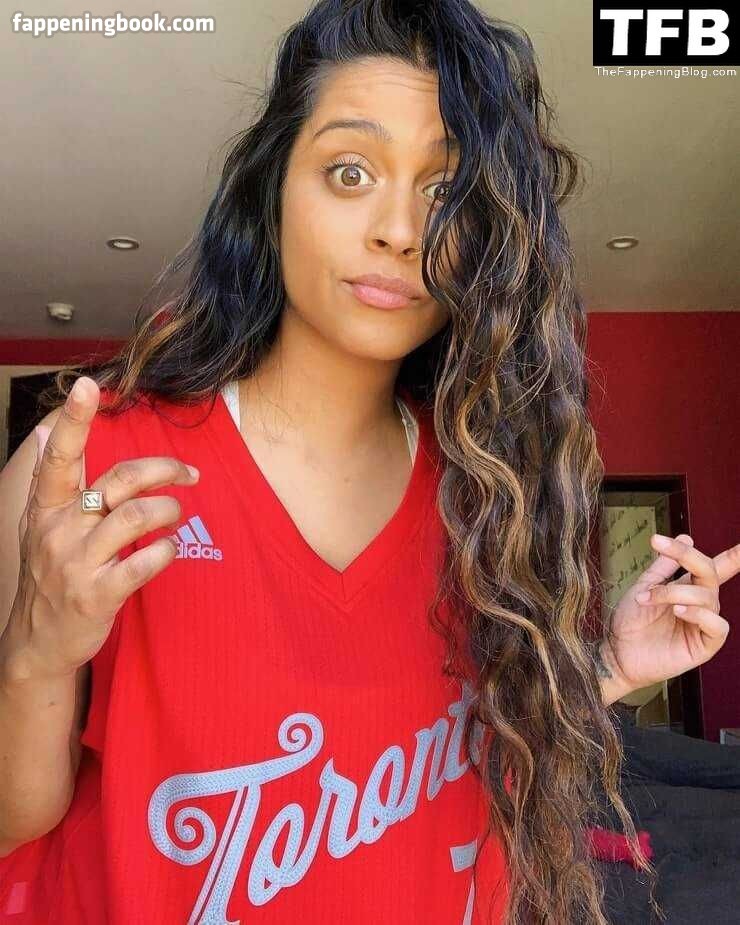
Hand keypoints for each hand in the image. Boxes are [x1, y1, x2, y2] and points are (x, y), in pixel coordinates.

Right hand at [2, 376, 200, 680]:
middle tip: (190, 473)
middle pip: (121, 480)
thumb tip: (46, 433)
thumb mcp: (41, 526)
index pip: (61, 456)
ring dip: (169, 510)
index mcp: (46, 508)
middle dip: (164, 468)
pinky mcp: (99, 593)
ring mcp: (78, 563)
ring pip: (137, 516)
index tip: (88, 386)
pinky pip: (145, 561)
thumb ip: (53, 483)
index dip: (75, 420)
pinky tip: (167, 550)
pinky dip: (166, 551)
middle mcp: (60, 529)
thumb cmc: (51, 574)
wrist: (39, 641)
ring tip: (176, 515)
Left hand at [600, 533, 737, 696]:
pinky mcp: (705, 646)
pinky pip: (717, 626)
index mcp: (689, 588)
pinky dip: (698, 614)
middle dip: (686, 556)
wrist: (616, 652)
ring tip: (648, 598)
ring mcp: (703, 624)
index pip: (715, 568)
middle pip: (710, 573)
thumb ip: (664, 566)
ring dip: (674, 592)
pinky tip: (678, 611)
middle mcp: (700, 604)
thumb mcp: (644, 586)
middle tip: (660, 544)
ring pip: (707, 598)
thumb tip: (686, 536)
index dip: (733, 557)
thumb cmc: (630, 622)